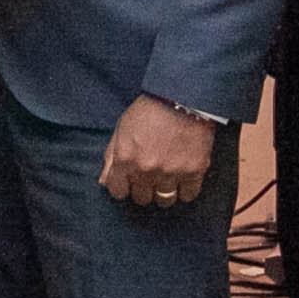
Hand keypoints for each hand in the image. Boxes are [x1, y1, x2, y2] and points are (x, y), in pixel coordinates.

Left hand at [99, 95, 217, 209]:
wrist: (183, 96)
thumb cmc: (150, 109)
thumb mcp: (122, 128)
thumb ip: (111, 157)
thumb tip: (104, 182)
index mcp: (125, 160)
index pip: (118, 192)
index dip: (123, 187)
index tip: (130, 182)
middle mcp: (146, 170)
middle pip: (141, 198)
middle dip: (143, 189)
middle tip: (150, 177)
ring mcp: (171, 173)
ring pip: (164, 200)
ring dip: (163, 193)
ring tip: (167, 180)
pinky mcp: (194, 171)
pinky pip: (188, 195)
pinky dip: (185, 190)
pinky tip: (183, 179)